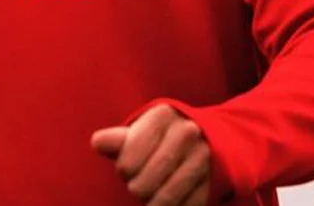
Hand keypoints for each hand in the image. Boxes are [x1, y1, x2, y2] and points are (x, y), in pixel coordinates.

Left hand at [90, 103, 210, 205]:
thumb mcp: (140, 130)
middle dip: (138, 188)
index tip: (130, 166)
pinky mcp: (216, 180)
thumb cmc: (162, 136)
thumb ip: (117, 139)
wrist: (208, 138)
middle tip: (143, 181)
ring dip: (153, 203)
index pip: (127, 163)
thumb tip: (97, 143)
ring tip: (154, 193)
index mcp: (162, 116)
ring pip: (163, 202)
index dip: (124, 170)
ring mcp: (204, 157)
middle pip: (142, 186)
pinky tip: (173, 198)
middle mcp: (186, 133)